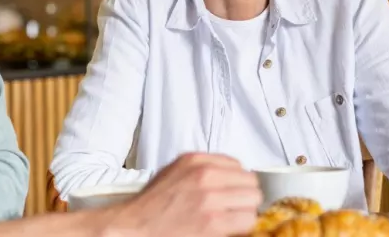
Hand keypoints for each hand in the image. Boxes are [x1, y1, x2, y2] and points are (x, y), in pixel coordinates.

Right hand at [102, 153, 261, 236]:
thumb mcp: (174, 172)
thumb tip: (229, 176)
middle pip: (250, 181)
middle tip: (235, 206)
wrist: (135, 226)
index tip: (234, 190)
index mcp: (195, 161)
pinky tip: (228, 228)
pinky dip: (242, 225)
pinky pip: (247, 220)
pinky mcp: (214, 222)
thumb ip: (201, 168)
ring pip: (253, 200)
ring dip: (245, 210)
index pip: (238, 165)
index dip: (237, 180)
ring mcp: (210, 198)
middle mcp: (204, 175)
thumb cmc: (151, 205)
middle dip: (245, 194)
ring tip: (232, 217)